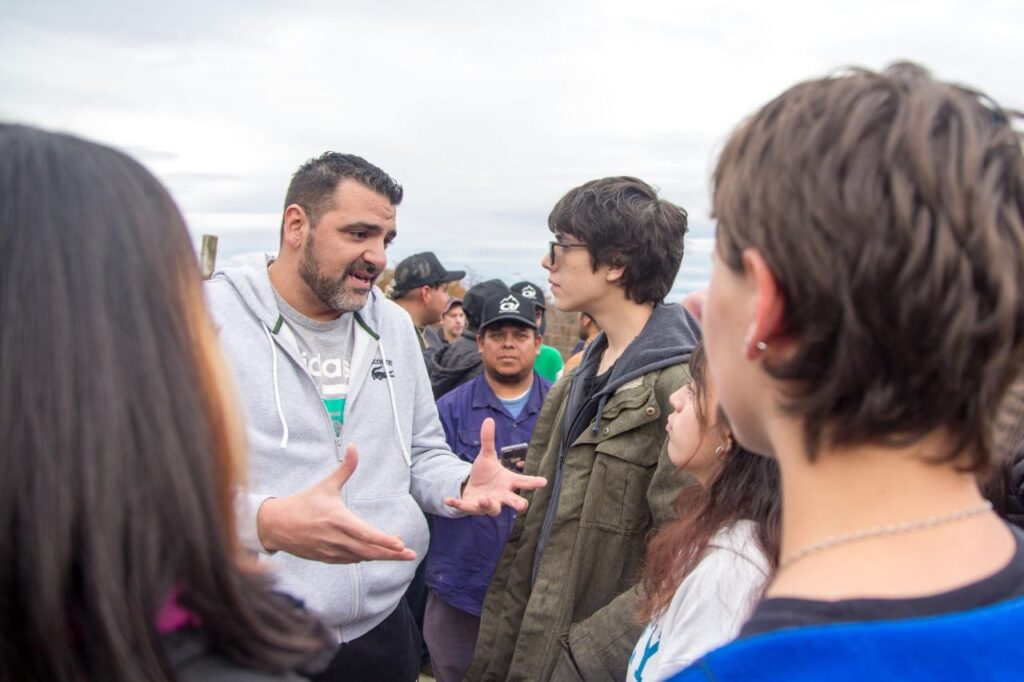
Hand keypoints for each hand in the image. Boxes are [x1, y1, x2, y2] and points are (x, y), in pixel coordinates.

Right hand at [257, 444, 416, 563]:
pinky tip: (375, 552)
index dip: (385, 541)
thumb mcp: (326, 485)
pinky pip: (351, 560)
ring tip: (398, 551)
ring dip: (380, 555)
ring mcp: (331, 552)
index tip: (401, 544)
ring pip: (361, 557)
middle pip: (369, 551)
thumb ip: (345, 468)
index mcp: (338, 520)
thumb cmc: (303, 503)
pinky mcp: (327, 558)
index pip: (366, 534)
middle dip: (392, 554)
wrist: (276, 525)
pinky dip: (365, 556)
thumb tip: (354, 446)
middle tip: (410, 554)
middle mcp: (336, 539)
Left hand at [444, 418, 546, 515]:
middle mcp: (502, 495)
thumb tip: (489, 419)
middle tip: (522, 505)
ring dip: (489, 505)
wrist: (472, 487)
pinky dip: (458, 504)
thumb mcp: (486, 456)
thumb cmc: (485, 474)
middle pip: (514, 502)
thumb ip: (488, 440)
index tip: (543, 481)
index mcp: (508, 482)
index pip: (524, 482)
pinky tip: (448, 499)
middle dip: (518, 504)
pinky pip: (467, 507)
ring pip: (494, 509)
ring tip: (483, 499)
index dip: (534, 482)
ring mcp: (489, 503)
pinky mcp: (474, 507)